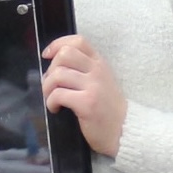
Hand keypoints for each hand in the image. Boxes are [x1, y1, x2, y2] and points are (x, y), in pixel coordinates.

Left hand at [42, 35, 126, 156]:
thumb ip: (84, 70)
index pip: (78, 41)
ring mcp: (93, 87)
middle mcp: (97, 71)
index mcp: (100, 64)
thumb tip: (54, 67)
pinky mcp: (87, 103)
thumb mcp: (102, 82)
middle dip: (50, 69)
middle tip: (51, 85)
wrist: (124, 131)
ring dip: (47, 88)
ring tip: (51, 98)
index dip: (58, 44)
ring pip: (57, 75)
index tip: (47, 55)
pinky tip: (55, 108)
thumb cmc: (108, 109)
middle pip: (64, 55)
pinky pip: (58, 95)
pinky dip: (51, 102)